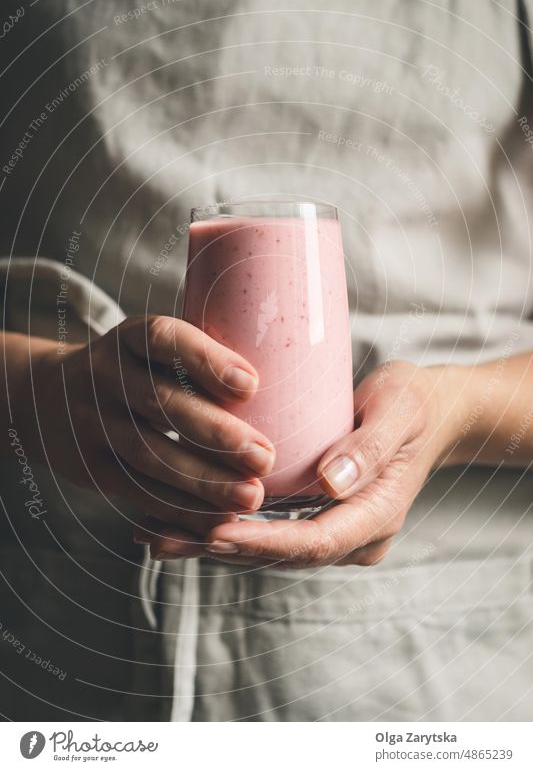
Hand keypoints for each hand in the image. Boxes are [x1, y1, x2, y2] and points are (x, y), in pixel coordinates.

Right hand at [18, 316, 274, 534]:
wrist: (44, 399)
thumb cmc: (130, 371)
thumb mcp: (148, 349)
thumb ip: (196, 361)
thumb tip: (289, 375)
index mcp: (127, 339)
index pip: (162, 339)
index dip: (205, 360)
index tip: (252, 384)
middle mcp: (105, 376)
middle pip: (158, 404)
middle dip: (215, 434)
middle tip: (264, 456)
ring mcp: (92, 423)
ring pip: (148, 454)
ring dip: (203, 481)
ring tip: (251, 496)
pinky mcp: (91, 468)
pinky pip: (136, 491)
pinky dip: (179, 510)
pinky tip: (217, 520)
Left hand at [138, 361, 459, 564]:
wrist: (430, 413)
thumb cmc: (414, 403)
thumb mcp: (399, 411)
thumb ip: (370, 447)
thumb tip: (331, 483)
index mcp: (377, 516)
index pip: (314, 542)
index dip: (261, 542)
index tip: (213, 532)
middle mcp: (354, 536)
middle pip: (281, 555)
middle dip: (220, 547)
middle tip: (159, 536)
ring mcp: (336, 532)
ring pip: (268, 549)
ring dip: (212, 543)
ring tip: (153, 533)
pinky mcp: (317, 518)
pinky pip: (268, 532)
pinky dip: (227, 529)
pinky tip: (183, 520)